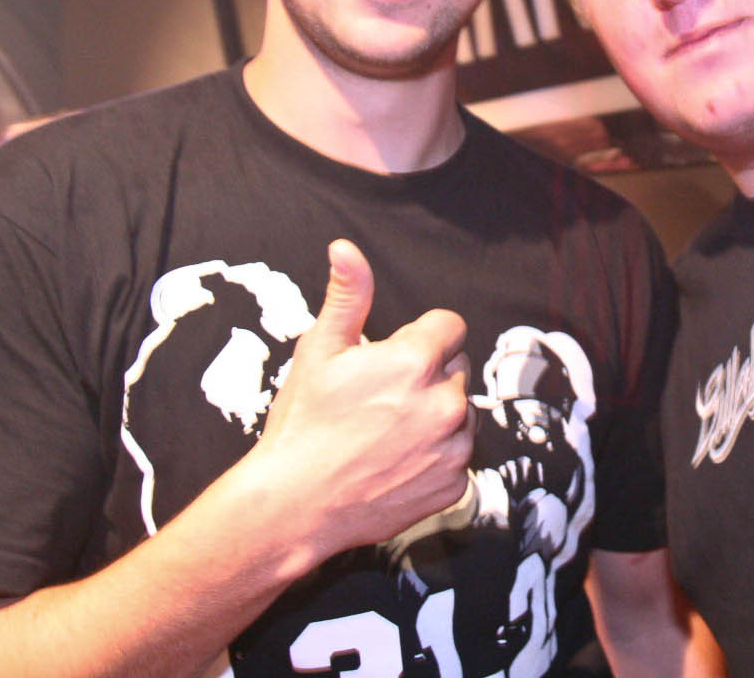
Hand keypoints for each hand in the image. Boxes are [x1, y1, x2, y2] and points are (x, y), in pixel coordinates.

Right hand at [249, 239, 472, 560]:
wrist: (293, 506)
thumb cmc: (302, 425)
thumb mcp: (319, 350)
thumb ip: (347, 295)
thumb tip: (346, 248)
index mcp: (416, 362)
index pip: (449, 326)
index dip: (420, 338)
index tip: (392, 358)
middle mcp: (445, 403)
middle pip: (455, 369)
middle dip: (428, 376)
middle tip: (380, 399)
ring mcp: (452, 449)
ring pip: (461, 413)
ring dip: (436, 415)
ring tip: (386, 432)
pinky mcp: (453, 486)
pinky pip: (456, 457)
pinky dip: (435, 457)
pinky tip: (395, 462)